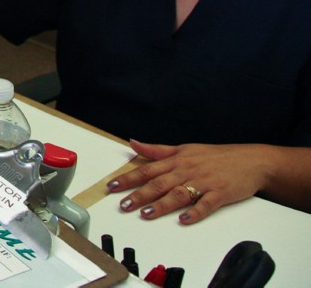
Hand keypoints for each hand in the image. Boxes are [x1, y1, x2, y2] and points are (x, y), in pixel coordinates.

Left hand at [106, 139, 269, 223]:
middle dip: (139, 195)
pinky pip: (207, 204)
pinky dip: (196, 212)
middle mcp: (187, 170)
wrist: (251, 161)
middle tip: (123, 205)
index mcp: (176, 160)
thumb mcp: (184, 148)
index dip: (128, 178)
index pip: (147, 170)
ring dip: (162, 205)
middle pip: (159, 183)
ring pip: (179, 194)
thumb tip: (133, 143)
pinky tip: (185, 219)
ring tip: (146, 214)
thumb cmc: (216, 156)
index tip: (112, 186)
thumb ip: (157, 149)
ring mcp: (204, 182)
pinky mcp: (221, 193)